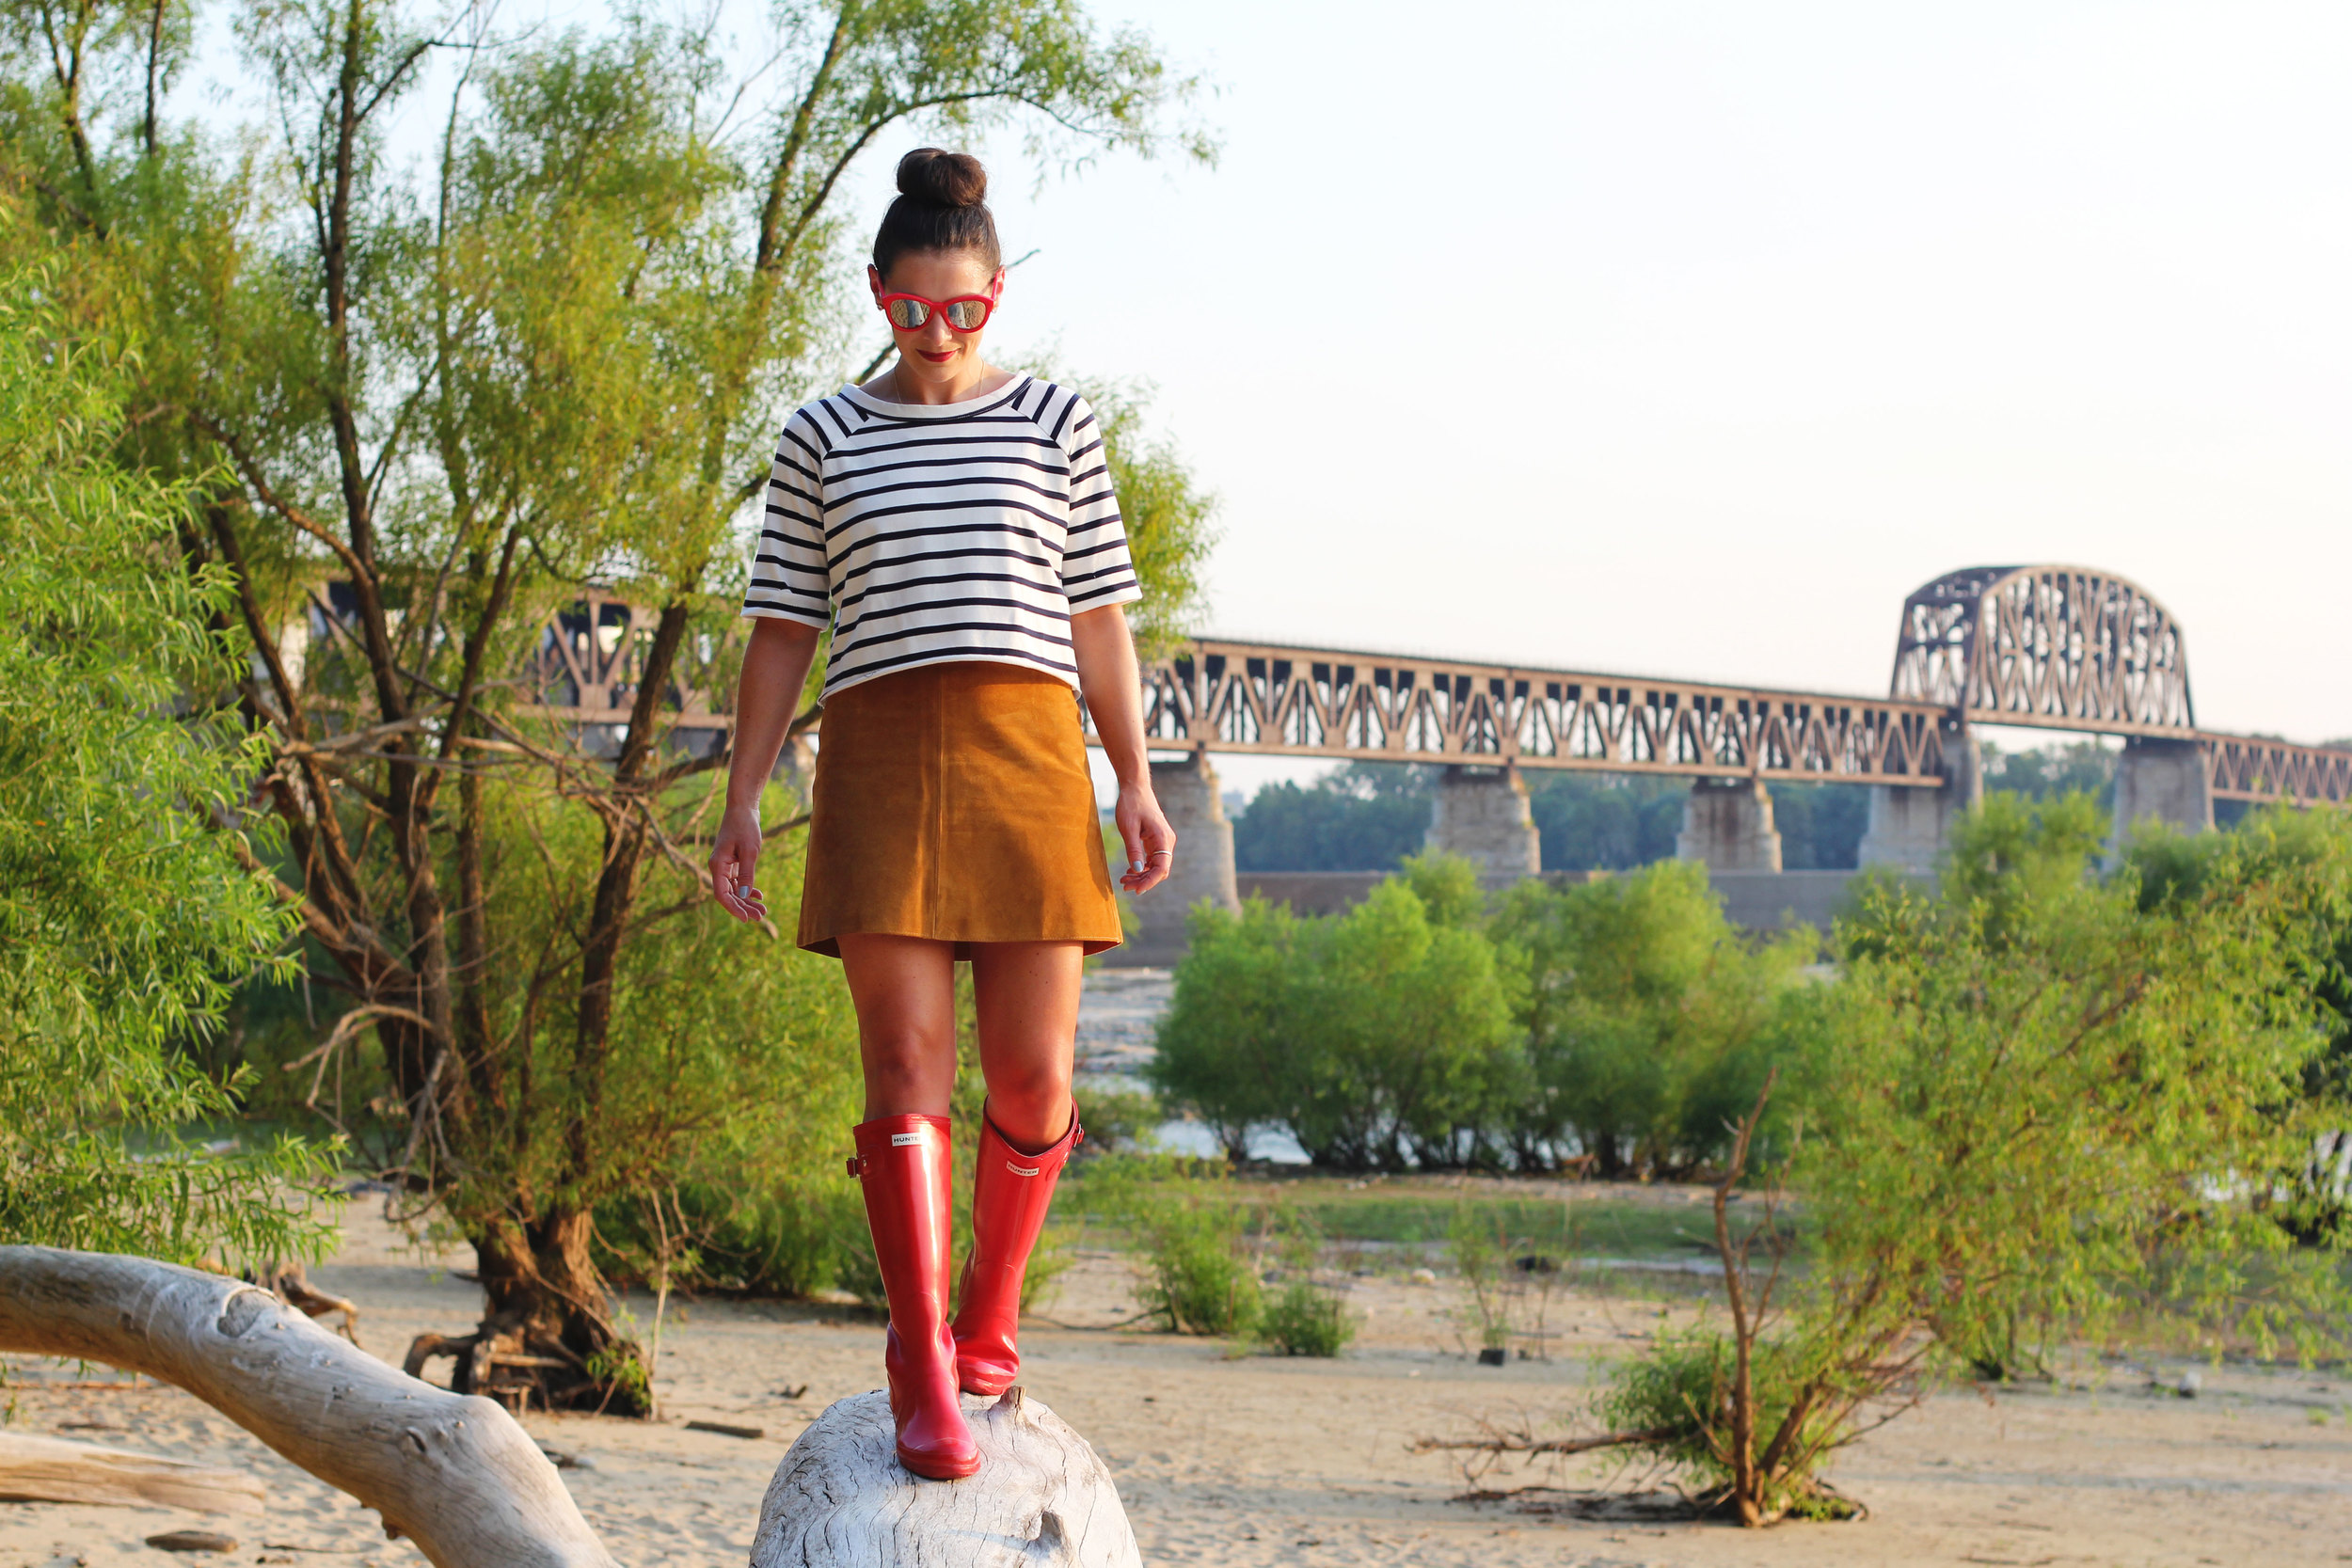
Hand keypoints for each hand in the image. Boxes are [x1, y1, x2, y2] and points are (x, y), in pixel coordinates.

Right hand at [710, 804, 769, 923]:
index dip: (733, 908)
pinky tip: (759, 895)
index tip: (746, 919)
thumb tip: (746, 896)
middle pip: (728, 895)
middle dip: (743, 907)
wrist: (743, 807)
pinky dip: (748, 889)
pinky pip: (738, 881)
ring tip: (763, 910)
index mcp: (717, 865)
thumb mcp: (749, 851)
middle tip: (761, 917)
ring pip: (734, 889)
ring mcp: (724, 865)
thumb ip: (747, 874)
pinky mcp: (732, 862)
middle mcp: (718, 867)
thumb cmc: (745, 826)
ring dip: (747, 900)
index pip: (721, 894)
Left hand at [1115, 779, 1175, 895]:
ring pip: (1155, 866)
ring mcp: (1162, 841)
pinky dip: (1142, 867)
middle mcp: (1166, 842)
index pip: (1162, 868)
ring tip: (1124, 881)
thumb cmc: (1131, 804)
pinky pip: (1152, 859)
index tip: (1136, 890)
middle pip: (1160, 870)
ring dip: (1142, 875)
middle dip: (1144, 881)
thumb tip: (1138, 870)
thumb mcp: (1128, 828)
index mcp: (1163, 838)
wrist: (1135, 787)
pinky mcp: (1156, 840)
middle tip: (1125, 887)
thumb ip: (1134, 849)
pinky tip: (1129, 872)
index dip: (1150, 882)